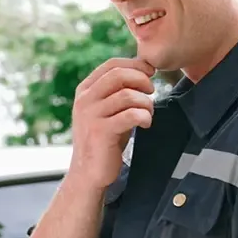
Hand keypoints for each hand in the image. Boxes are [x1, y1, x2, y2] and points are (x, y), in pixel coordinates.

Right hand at [66, 57, 154, 191]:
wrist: (89, 173)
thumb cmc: (105, 139)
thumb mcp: (107, 110)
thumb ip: (118, 91)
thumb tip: (143, 69)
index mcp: (85, 90)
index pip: (112, 64)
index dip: (135, 65)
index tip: (150, 73)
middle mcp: (85, 99)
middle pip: (119, 75)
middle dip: (142, 80)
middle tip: (152, 92)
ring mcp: (91, 115)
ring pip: (127, 95)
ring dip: (145, 102)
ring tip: (148, 113)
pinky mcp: (100, 131)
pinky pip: (130, 114)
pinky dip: (144, 116)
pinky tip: (146, 123)